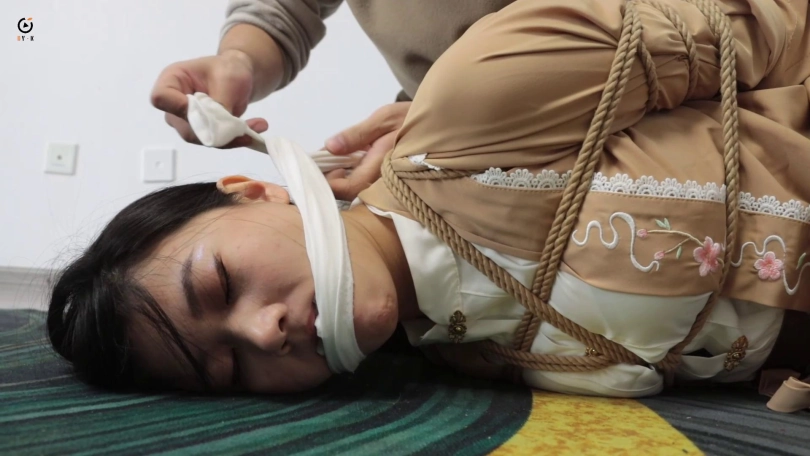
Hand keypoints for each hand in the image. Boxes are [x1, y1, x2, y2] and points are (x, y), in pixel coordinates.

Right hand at [150, 50, 268, 148]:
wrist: (238, 76)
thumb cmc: (228, 68)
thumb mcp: (227, 78)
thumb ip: (220, 102)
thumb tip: (221, 129)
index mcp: (172, 80)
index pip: (162, 99)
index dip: (180, 109)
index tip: (207, 109)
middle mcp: (174, 105)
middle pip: (185, 127)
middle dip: (216, 130)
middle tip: (244, 127)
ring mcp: (186, 121)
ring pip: (202, 139)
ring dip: (231, 137)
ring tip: (257, 125)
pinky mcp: (202, 132)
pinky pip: (216, 141)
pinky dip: (236, 139)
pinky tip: (253, 131)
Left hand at [323, 102, 410, 200]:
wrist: (440, 125)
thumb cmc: (412, 118)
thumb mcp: (384, 118)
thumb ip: (357, 134)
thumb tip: (330, 146)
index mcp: (381, 166)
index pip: (347, 188)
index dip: (329, 182)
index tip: (321, 165)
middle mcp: (384, 181)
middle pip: (350, 194)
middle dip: (332, 180)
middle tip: (324, 161)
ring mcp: (387, 183)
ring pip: (357, 190)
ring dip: (341, 176)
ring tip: (335, 159)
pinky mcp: (388, 180)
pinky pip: (365, 184)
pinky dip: (352, 173)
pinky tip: (350, 160)